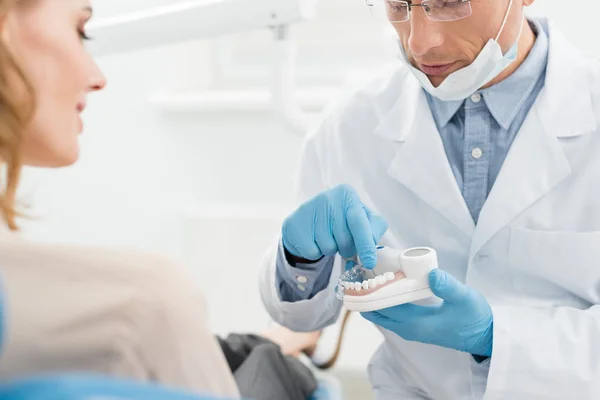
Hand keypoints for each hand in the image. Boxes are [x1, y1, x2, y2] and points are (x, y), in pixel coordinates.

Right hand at [282, 184, 387, 268]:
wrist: (307, 218)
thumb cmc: (341, 219)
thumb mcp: (362, 218)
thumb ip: (373, 230)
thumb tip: (371, 253)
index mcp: (347, 194)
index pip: (360, 224)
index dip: (366, 246)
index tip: (370, 263)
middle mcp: (328, 198)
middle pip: (345, 240)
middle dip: (347, 248)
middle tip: (341, 239)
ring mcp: (309, 210)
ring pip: (329, 248)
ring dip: (331, 249)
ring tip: (326, 236)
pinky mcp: (295, 224)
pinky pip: (313, 252)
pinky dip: (316, 252)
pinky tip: (313, 239)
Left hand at [361, 269, 493, 356]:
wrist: (487, 336)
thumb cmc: (476, 318)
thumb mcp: (465, 298)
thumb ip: (449, 287)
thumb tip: (432, 274)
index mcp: (416, 323)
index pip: (383, 308)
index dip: (369, 292)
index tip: (358, 275)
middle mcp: (409, 330)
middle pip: (377, 314)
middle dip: (364, 296)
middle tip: (356, 273)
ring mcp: (412, 330)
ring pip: (383, 316)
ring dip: (372, 300)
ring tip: (366, 277)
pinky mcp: (416, 327)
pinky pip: (391, 316)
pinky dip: (382, 303)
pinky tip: (384, 287)